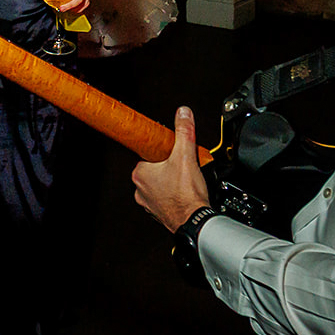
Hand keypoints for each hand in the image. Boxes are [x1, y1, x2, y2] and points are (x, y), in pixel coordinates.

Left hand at [131, 107, 210, 230]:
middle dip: (169, 164)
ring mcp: (148, 201)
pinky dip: (173, 192)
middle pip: (155, 167)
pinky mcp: (158, 211)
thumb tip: (183, 113)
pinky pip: (164, 195)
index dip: (162, 150)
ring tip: (185, 179)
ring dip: (171, 179)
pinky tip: (184, 191)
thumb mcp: (186, 155)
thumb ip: (184, 131)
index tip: (168, 149)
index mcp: (141, 173)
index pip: (148, 152)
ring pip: (159, 182)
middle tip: (182, 164)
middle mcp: (140, 188)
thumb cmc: (186, 195)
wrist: (194, 221)